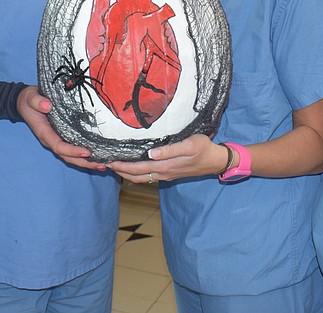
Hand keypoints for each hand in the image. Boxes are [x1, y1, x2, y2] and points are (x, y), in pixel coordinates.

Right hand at [17, 86, 105, 170]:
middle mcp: (51, 140)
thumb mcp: (31, 97)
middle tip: (102, 164)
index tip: (87, 152)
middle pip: (67, 156)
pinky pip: (73, 149)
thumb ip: (37, 102)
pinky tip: (98, 156)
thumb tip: (48, 106)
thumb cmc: (29, 100)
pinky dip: (85, 155)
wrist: (26, 102)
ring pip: (71, 156)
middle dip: (84, 162)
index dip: (72, 151)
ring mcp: (56, 139)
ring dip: (87, 162)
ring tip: (104, 164)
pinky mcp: (62, 136)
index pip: (59, 146)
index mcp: (44, 133)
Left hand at [108, 134, 227, 182]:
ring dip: (126, 174)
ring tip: (114, 166)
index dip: (122, 166)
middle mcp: (163, 173)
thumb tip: (150, 153)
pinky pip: (148, 176)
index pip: (138, 168)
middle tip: (105, 163)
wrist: (216, 161)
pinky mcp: (169, 173)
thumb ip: (170, 150)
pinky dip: (137, 173)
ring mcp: (166, 175)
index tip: (109, 160)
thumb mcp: (189, 145)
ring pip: (141, 178)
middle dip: (120, 170)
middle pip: (136, 175)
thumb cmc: (204, 149)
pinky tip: (132, 167)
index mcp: (165, 166)